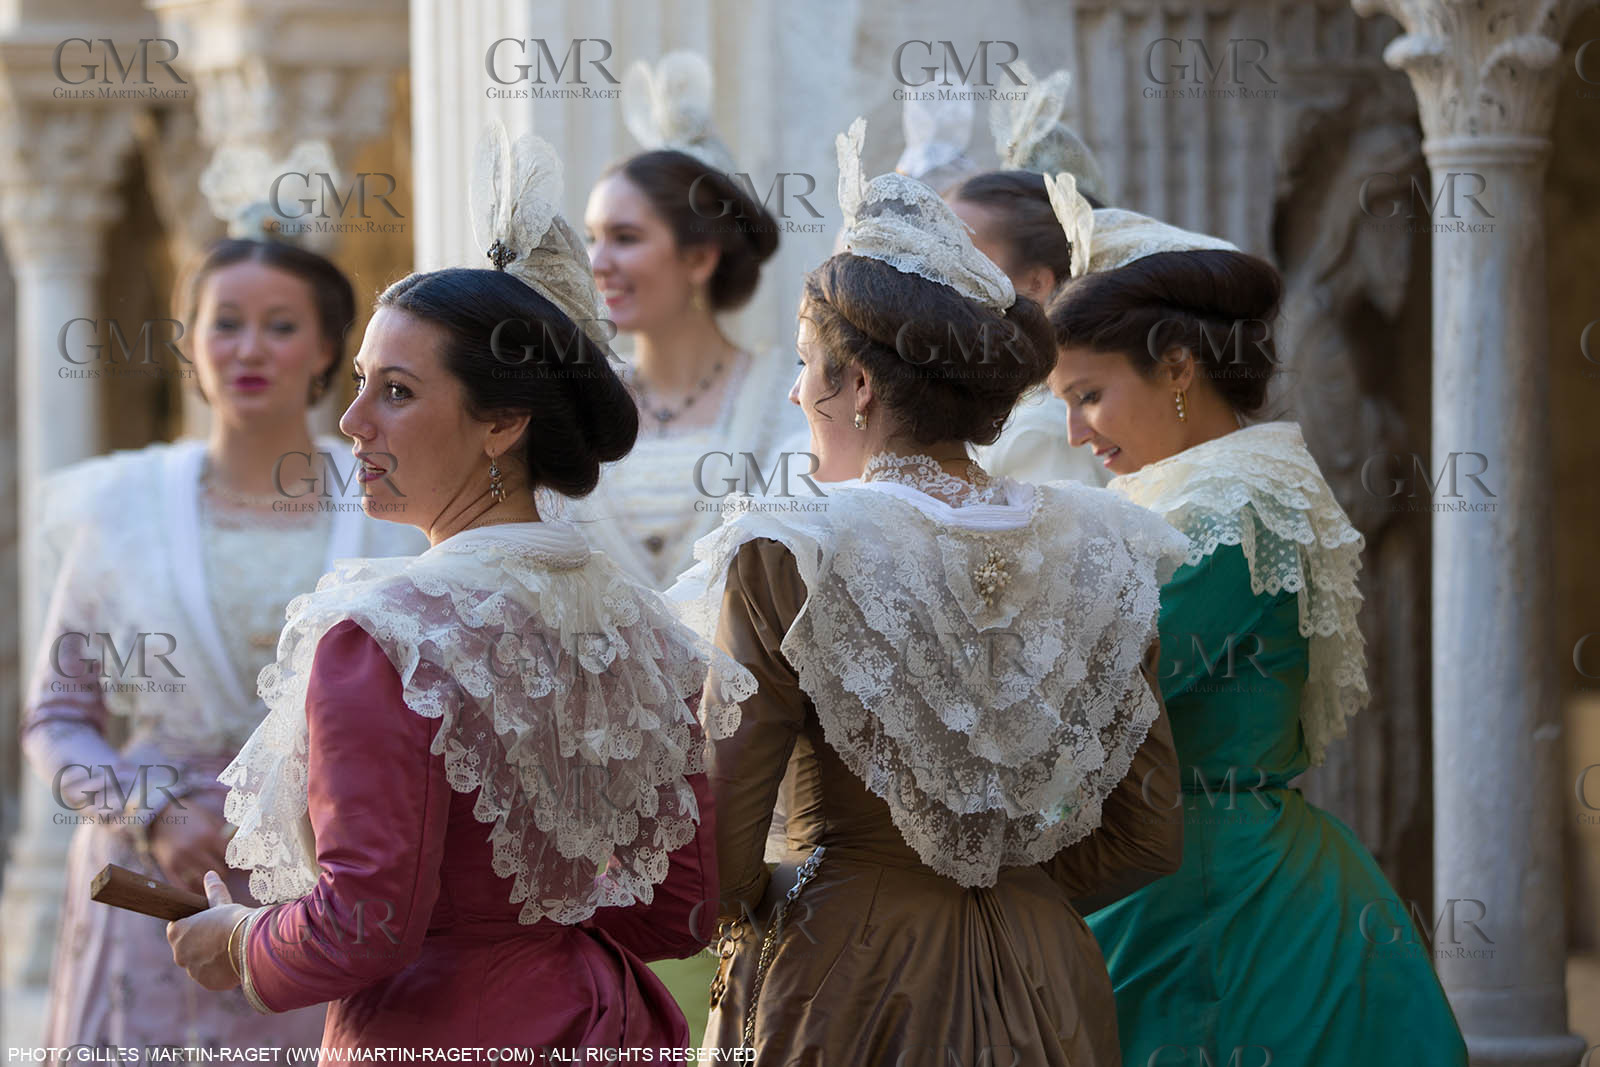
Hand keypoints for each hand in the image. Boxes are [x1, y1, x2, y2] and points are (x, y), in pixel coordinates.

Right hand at [148, 803, 230, 892]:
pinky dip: (192, 890)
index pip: (230, 855)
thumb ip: (224, 833)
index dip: (235, 860)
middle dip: (224, 871)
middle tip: (224, 870)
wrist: (159, 815)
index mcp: (208, 835)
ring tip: (212, 880)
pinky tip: (198, 889)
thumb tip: (241, 845)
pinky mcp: (169, 868)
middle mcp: (195, 848)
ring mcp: (181, 859)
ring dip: (209, 882)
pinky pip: (183, 886)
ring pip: (203, 880)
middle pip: (219, 870)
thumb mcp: (209, 819)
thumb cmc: (189, 815)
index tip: (239, 863)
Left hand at [167, 870, 253, 991]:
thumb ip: (213, 891)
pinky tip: (234, 961)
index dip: (193, 925)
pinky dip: (220, 970)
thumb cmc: (234, 920)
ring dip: (210, 958)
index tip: (207, 924)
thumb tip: (210, 874)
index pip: (177, 928)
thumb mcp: (222, 903)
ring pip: (200, 963)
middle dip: (201, 943)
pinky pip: (212, 976)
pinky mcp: (207, 982)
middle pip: (188, 948)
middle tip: (222, 935)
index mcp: (177, 933)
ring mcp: (192, 971)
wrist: (250, 944)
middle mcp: (179, 954)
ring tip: (231, 948)